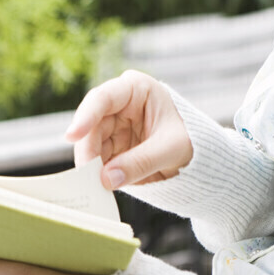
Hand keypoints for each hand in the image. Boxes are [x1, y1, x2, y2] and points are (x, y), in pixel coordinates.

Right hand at [66, 70, 192, 190]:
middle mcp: (118, 103)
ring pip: (90, 143)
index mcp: (136, 89)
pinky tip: (99, 184)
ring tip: (95, 184)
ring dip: (91, 164)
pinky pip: (97, 158)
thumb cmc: (191, 140)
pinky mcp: (111, 145)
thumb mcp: (171, 149)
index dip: (85, 116)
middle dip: (88, 150)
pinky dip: (97, 172)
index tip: (72, 135)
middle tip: (87, 175)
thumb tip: (106, 179)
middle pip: (91, 124)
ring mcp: (113, 125)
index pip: (103, 98)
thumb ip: (140, 162)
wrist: (200, 155)